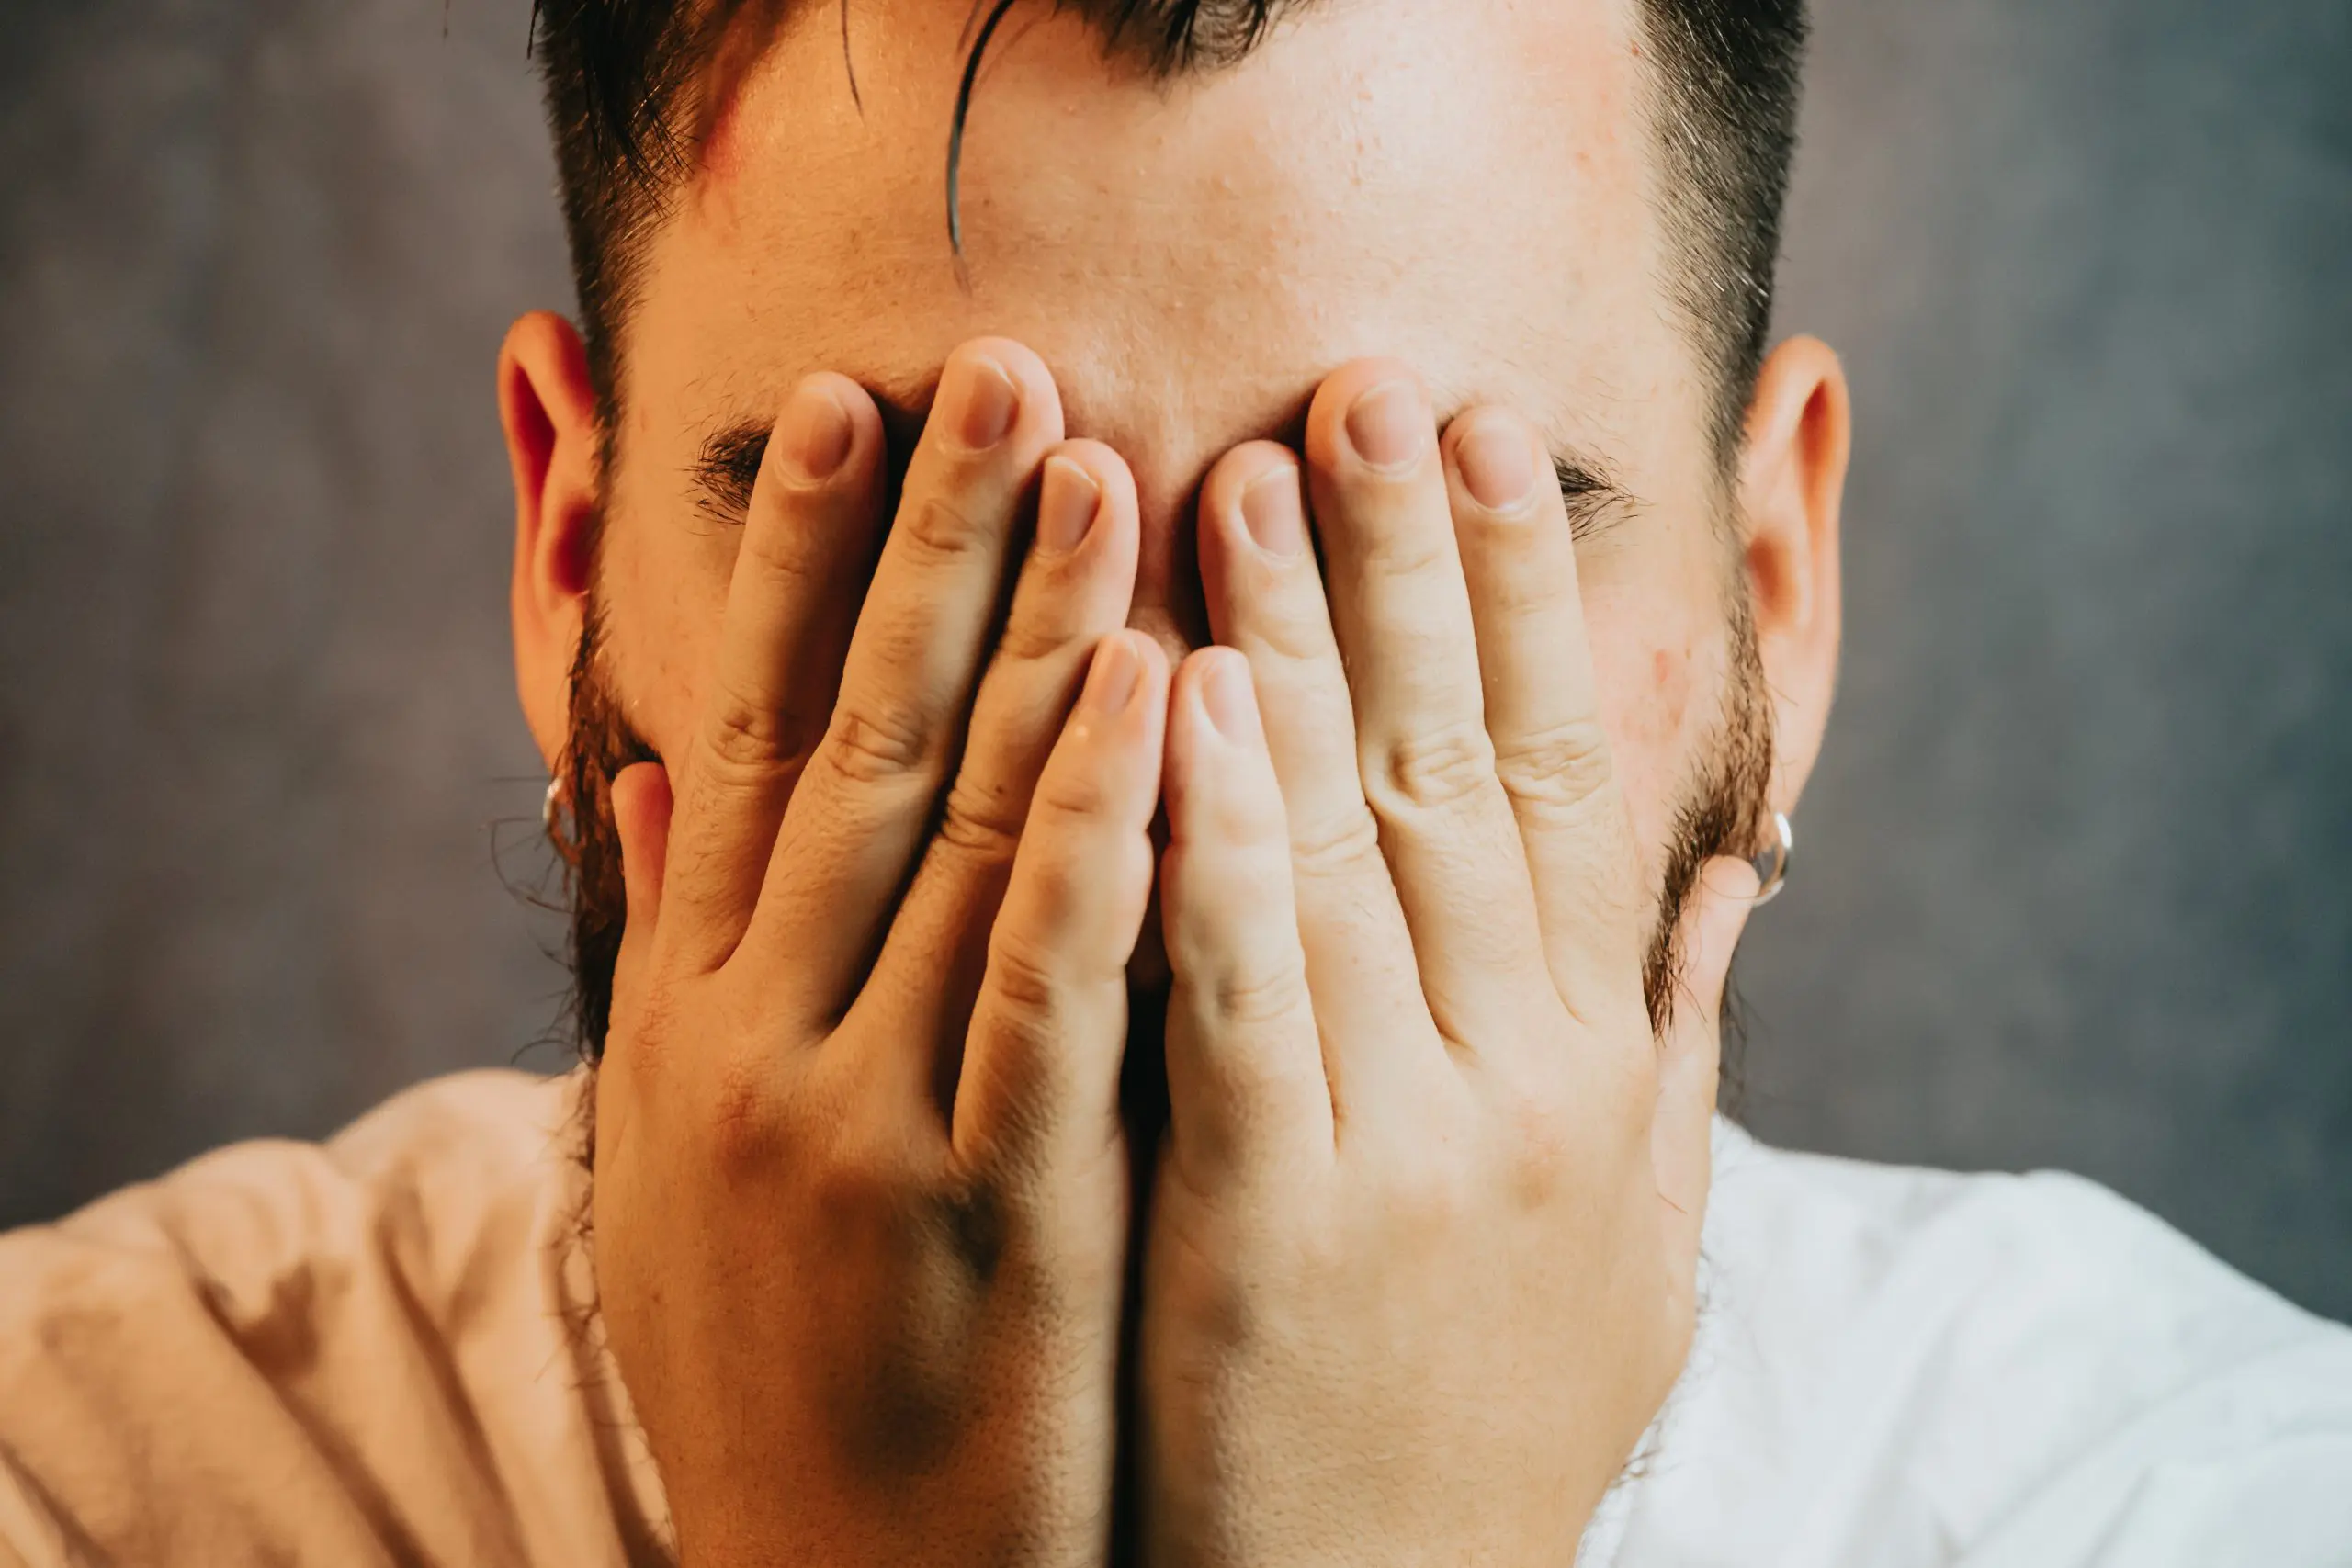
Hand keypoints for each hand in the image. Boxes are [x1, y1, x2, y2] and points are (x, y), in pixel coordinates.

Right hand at [591, 340, 1165, 1567]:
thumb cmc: (781, 1358)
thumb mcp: (673, 1156)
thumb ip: (673, 953)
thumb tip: (655, 769)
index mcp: (692, 1014)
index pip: (744, 739)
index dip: (794, 563)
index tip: (846, 402)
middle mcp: (758, 1040)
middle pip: (854, 744)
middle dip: (936, 548)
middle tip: (1007, 366)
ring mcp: (870, 1122)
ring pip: (957, 837)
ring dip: (1033, 638)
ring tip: (1106, 465)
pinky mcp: (997, 1211)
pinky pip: (1060, 988)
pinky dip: (1105, 829)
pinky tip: (1164, 692)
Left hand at [1139, 363, 1758, 1564]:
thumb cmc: (1483, 1421)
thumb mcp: (1634, 1240)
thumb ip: (1678, 1046)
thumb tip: (1740, 882)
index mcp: (1594, 1062)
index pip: (1561, 778)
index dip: (1518, 599)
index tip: (1477, 444)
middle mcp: (1525, 1077)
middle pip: (1458, 771)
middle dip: (1409, 567)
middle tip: (1359, 387)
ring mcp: (1411, 1144)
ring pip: (1347, 850)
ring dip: (1290, 646)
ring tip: (1234, 474)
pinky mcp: (1278, 1218)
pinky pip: (1241, 990)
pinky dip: (1210, 832)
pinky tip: (1167, 695)